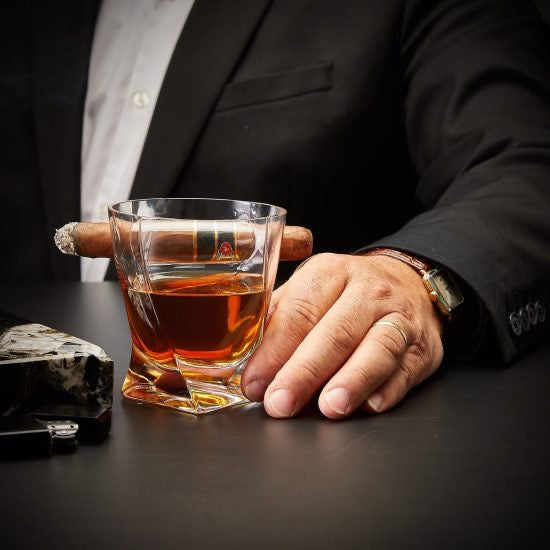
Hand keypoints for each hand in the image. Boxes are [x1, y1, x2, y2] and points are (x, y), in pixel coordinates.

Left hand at [241, 253, 444, 418]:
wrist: (408, 283)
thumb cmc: (348, 292)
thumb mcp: (312, 287)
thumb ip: (280, 316)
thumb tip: (243, 357)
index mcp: (331, 273)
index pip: (299, 312)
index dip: (273, 350)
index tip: (254, 383)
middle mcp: (367, 292)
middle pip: (335, 333)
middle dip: (305, 371)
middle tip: (280, 403)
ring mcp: (399, 318)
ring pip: (377, 348)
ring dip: (353, 380)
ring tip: (329, 407)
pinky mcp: (422, 346)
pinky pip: (407, 368)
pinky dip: (390, 389)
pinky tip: (371, 405)